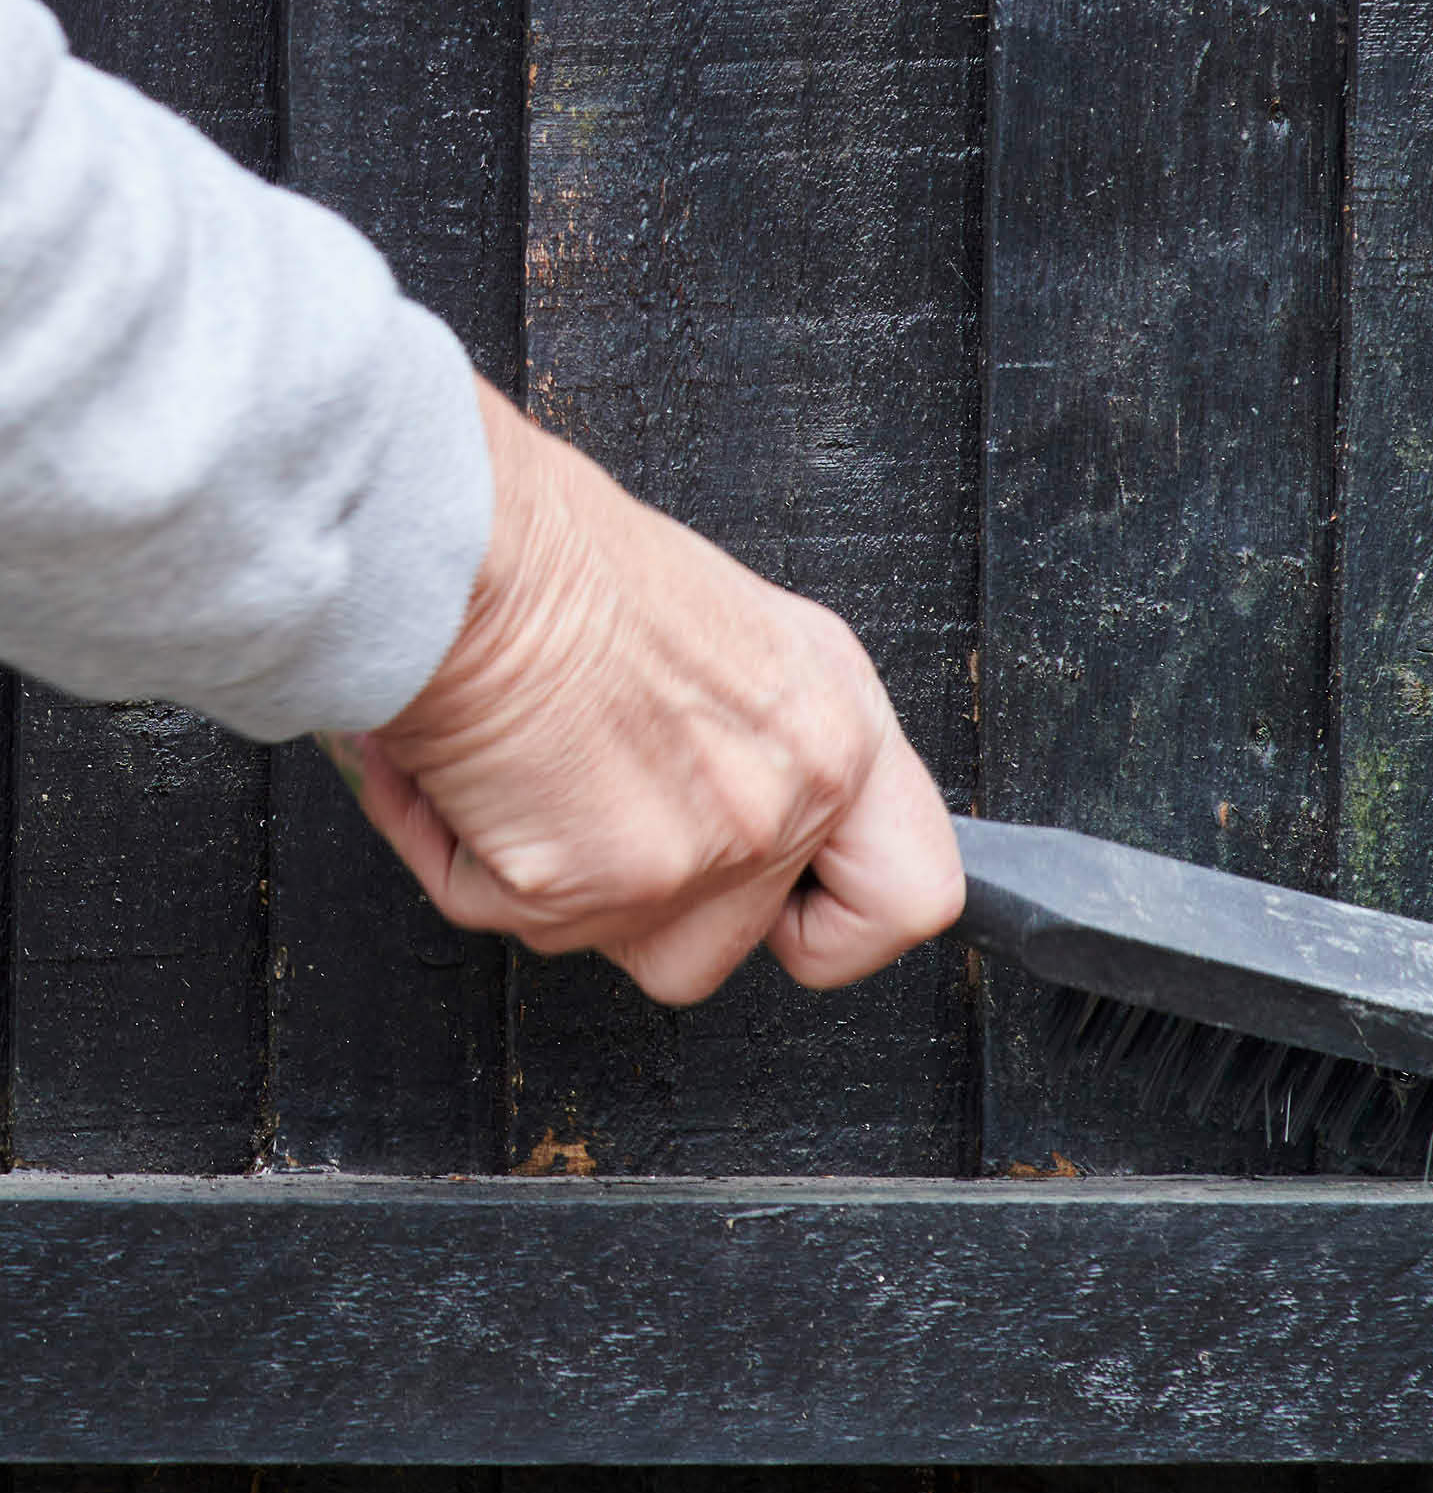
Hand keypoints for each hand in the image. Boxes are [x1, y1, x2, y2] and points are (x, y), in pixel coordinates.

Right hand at [324, 378, 964, 1003]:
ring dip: (555, 885)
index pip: (911, 897)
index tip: (788, 909)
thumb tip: (747, 809)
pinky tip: (463, 772)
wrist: (469, 548)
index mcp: (841, 731)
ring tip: (523, 774)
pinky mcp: (589, 887)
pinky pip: (510, 917)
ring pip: (621, 943)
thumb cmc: (570, 565)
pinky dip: (461, 859)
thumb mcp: (739, 637)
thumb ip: (768, 744)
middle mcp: (791, 796)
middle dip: (645, 897)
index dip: (837, 923)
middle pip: (729, 943)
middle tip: (595, 802)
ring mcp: (699, 851)